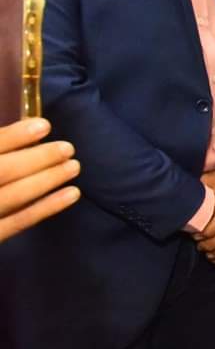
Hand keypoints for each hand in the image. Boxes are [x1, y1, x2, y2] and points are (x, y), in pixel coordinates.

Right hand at [0, 118, 79, 242]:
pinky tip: (72, 193)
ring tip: (74, 166)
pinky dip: (46, 208)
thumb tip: (18, 131)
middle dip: (37, 158)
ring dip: (47, 180)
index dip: (13, 137)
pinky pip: (18, 223)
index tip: (44, 125)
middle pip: (1, 171)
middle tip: (68, 148)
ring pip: (13, 196)